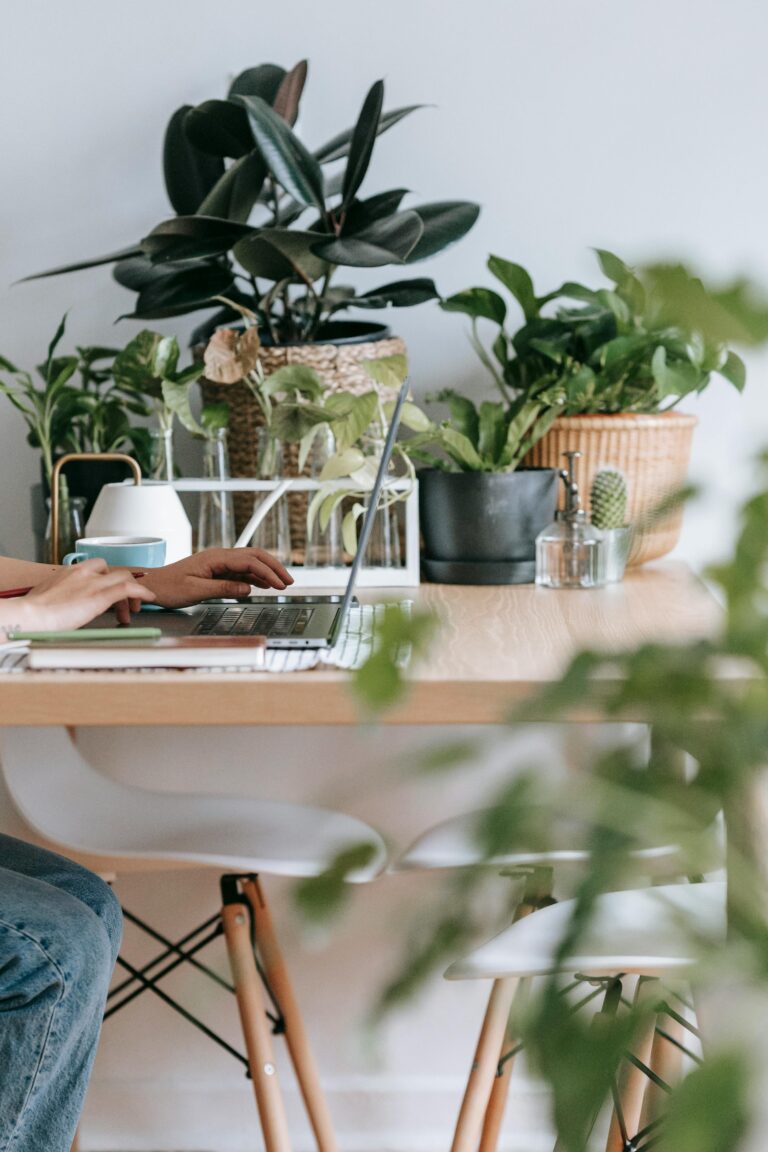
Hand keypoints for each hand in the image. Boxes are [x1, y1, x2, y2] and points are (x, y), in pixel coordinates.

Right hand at [4, 560, 155, 632]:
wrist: (31, 616)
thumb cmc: (34, 613)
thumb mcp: (49, 599)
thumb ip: (63, 598)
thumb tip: (66, 608)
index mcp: (70, 572)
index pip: (97, 567)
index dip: (108, 578)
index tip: (112, 592)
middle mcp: (83, 573)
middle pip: (113, 571)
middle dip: (123, 585)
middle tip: (125, 605)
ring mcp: (92, 583)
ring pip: (124, 577)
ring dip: (133, 593)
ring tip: (135, 610)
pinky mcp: (99, 596)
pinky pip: (128, 588)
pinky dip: (141, 591)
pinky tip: (149, 598)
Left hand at [137, 548, 292, 608]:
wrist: (152, 584)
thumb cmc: (169, 587)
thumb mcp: (196, 591)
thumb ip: (224, 589)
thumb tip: (248, 589)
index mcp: (215, 558)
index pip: (250, 561)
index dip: (268, 572)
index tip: (280, 584)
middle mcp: (219, 556)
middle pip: (255, 556)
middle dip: (274, 567)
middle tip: (289, 581)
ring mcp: (218, 562)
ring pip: (250, 562)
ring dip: (267, 571)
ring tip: (282, 583)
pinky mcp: (216, 570)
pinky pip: (241, 571)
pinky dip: (255, 577)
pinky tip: (263, 585)